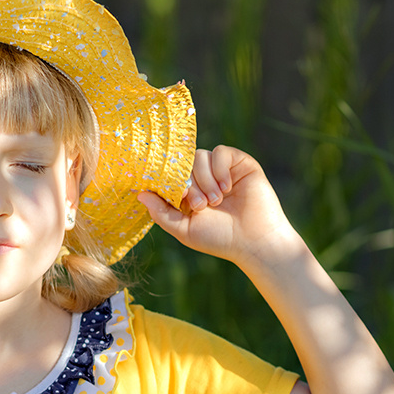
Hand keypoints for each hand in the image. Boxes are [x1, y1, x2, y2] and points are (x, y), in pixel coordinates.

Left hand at [137, 145, 293, 265]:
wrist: (254, 241)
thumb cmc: (220, 238)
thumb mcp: (183, 229)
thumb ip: (161, 213)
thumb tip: (139, 194)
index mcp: (188, 193)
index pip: (170, 174)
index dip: (170, 181)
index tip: (178, 197)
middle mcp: (204, 179)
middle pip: (183, 164)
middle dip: (190, 185)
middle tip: (202, 206)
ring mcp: (221, 170)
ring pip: (200, 156)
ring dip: (205, 179)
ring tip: (217, 201)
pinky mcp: (240, 163)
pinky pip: (220, 152)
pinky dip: (219, 169)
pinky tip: (227, 188)